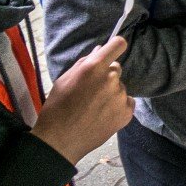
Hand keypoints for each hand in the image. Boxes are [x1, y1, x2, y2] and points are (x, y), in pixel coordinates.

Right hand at [35, 37, 130, 164]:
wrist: (61, 140)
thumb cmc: (58, 108)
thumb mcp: (64, 80)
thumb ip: (84, 63)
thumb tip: (99, 50)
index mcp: (94, 67)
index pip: (118, 45)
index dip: (115, 46)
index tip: (112, 51)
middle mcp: (111, 79)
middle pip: (116, 68)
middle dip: (106, 75)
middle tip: (91, 90)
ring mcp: (121, 97)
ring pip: (119, 87)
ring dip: (111, 93)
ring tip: (94, 107)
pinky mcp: (127, 113)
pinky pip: (127, 102)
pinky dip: (118, 106)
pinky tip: (103, 115)